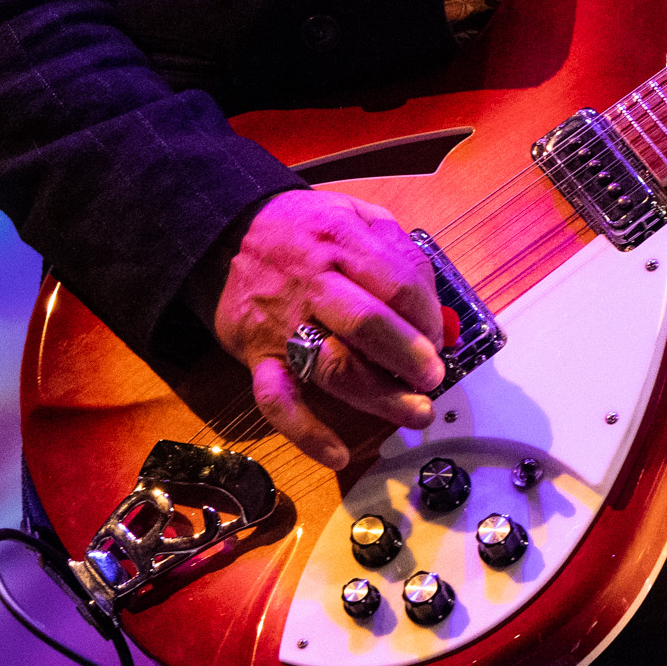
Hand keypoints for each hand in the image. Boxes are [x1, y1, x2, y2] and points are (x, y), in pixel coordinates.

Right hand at [210, 189, 446, 469]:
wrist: (227, 233)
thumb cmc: (304, 230)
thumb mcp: (355, 212)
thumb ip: (397, 250)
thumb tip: (435, 306)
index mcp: (342, 242)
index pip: (397, 283)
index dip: (428, 317)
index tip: (440, 339)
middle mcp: (313, 282)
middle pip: (367, 324)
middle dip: (409, 357)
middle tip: (434, 378)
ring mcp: (283, 322)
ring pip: (333, 366)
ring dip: (379, 396)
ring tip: (415, 413)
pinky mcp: (257, 355)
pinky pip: (277, 400)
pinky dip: (306, 432)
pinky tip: (337, 453)